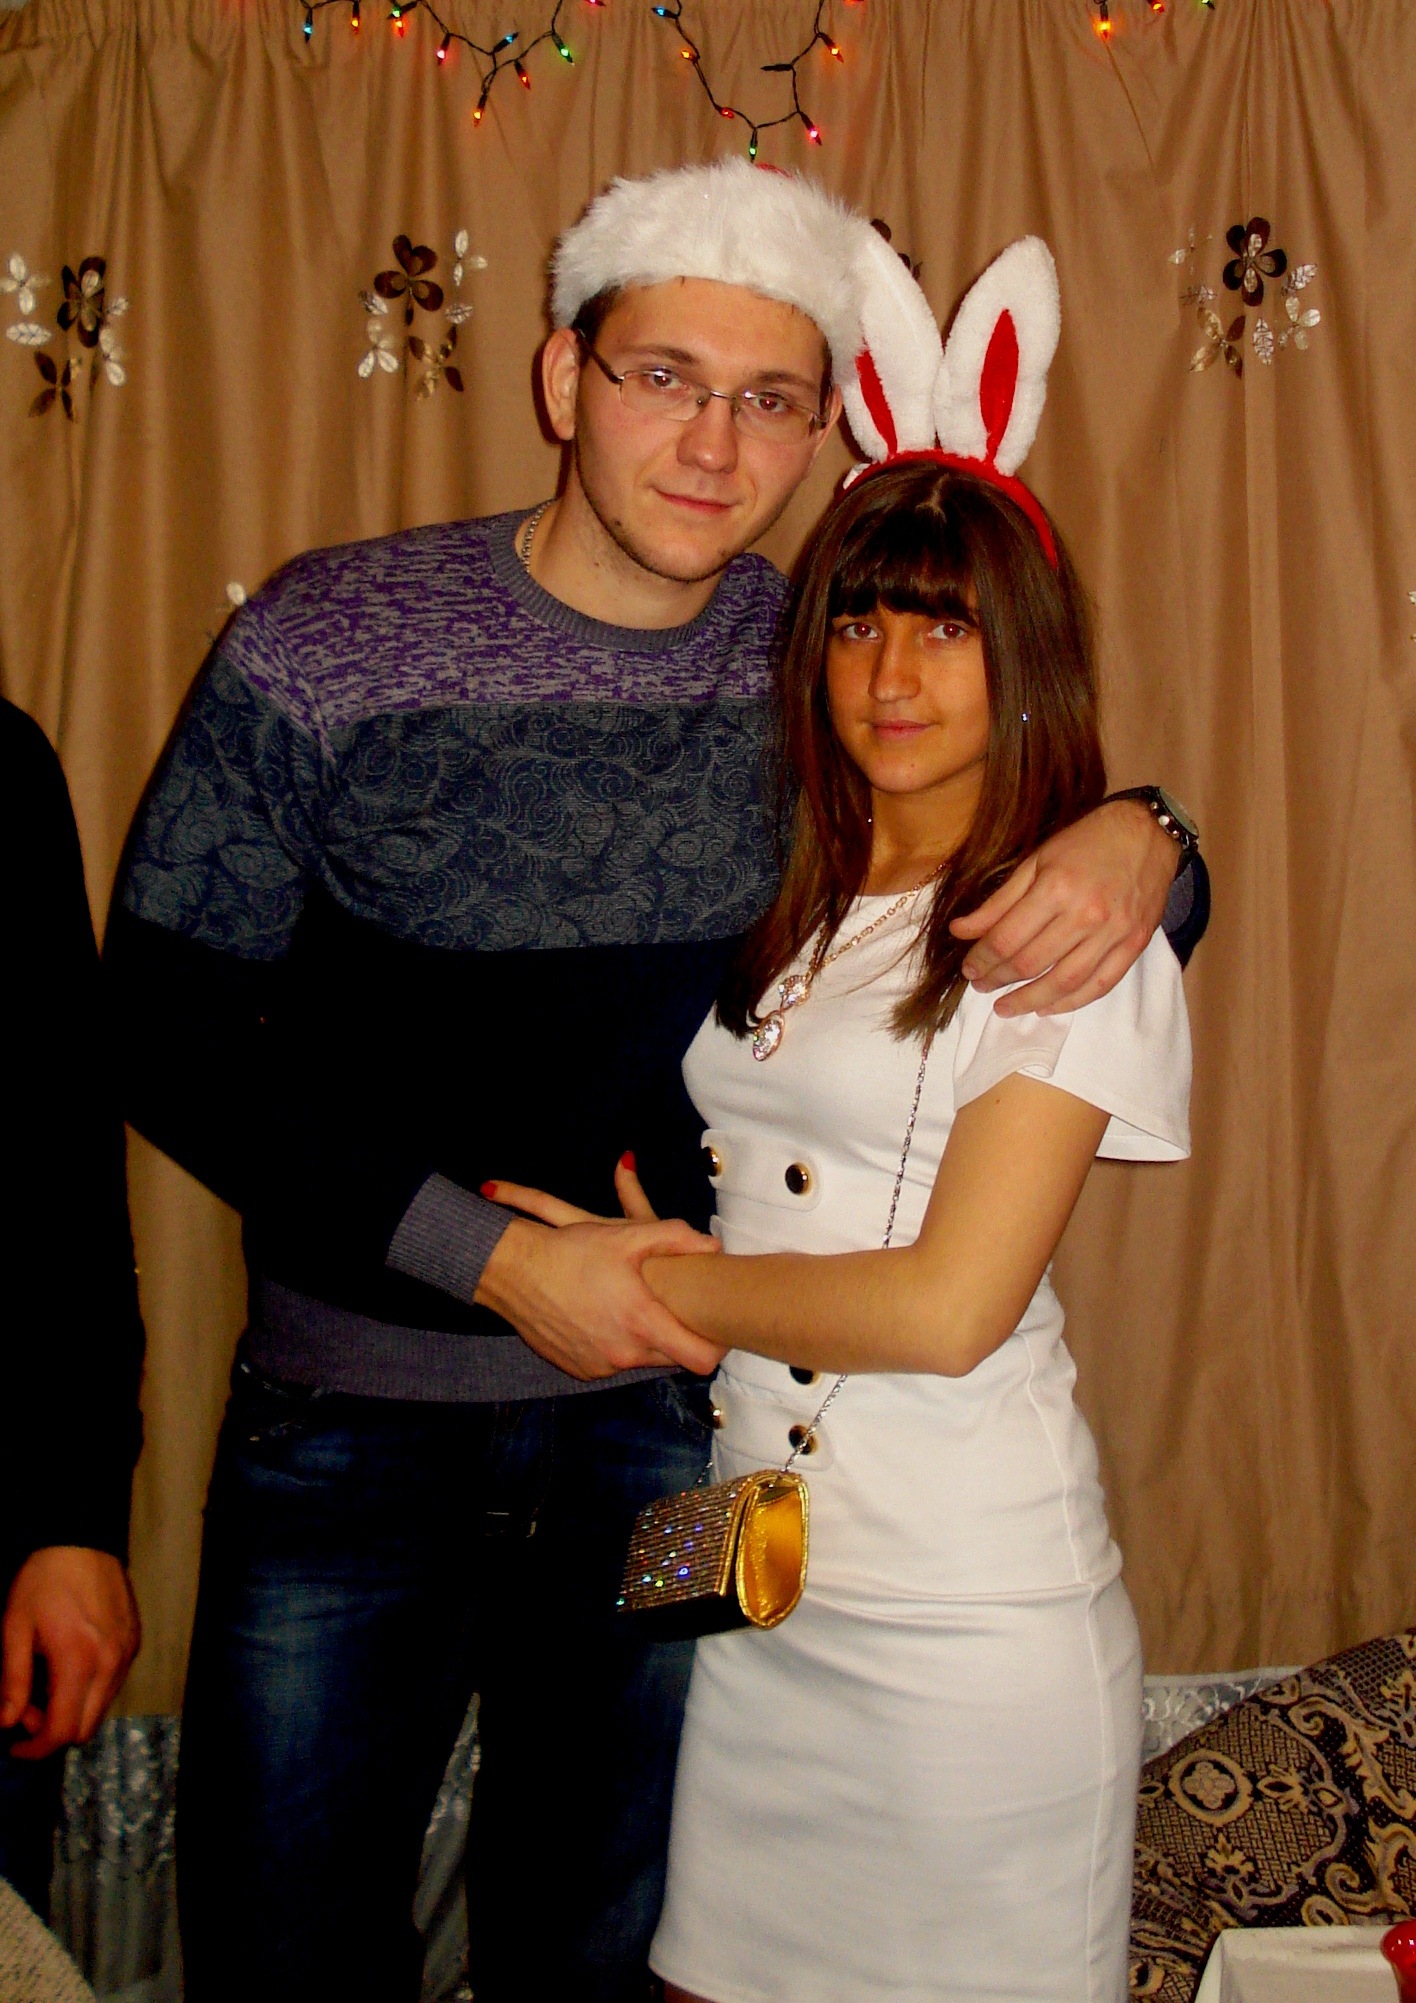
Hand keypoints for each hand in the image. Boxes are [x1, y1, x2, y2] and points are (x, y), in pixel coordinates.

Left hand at [1, 1547, 140, 1760]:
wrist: (83, 1539)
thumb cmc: (43, 1581)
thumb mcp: (15, 1627)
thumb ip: (13, 1680)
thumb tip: (7, 1722)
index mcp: (78, 1661)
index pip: (62, 1730)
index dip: (35, 1748)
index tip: (14, 1745)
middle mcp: (110, 1663)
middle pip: (85, 1728)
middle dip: (53, 1730)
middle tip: (28, 1707)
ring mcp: (127, 1653)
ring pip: (101, 1709)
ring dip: (73, 1711)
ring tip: (49, 1682)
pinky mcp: (135, 1642)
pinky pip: (113, 1684)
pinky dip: (91, 1690)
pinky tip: (72, 1665)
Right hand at [477, 1165, 723, 1379]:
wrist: (514, 1272)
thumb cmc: (572, 1251)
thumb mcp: (625, 1235)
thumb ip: (677, 1238)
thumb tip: (715, 1247)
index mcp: (642, 1322)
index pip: (701, 1358)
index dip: (717, 1346)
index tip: (718, 1329)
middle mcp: (623, 1353)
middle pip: (674, 1359)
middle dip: (678, 1337)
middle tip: (674, 1309)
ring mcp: (600, 1366)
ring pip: (642, 1360)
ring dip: (645, 1340)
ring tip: (634, 1309)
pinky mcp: (580, 1370)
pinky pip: (613, 1363)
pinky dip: (616, 1345)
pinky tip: (606, 1318)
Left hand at [950, 798, 1178, 1016]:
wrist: (1148, 834)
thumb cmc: (1086, 843)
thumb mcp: (1035, 861)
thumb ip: (998, 901)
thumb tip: (959, 931)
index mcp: (1056, 888)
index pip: (1008, 938)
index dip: (982, 958)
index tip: (968, 968)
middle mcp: (1085, 914)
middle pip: (1031, 962)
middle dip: (999, 979)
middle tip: (981, 986)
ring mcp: (1113, 933)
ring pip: (1064, 982)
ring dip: (1029, 1000)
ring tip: (1006, 1007)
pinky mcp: (1134, 945)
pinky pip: (1099, 985)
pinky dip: (1070, 1002)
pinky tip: (1047, 1007)